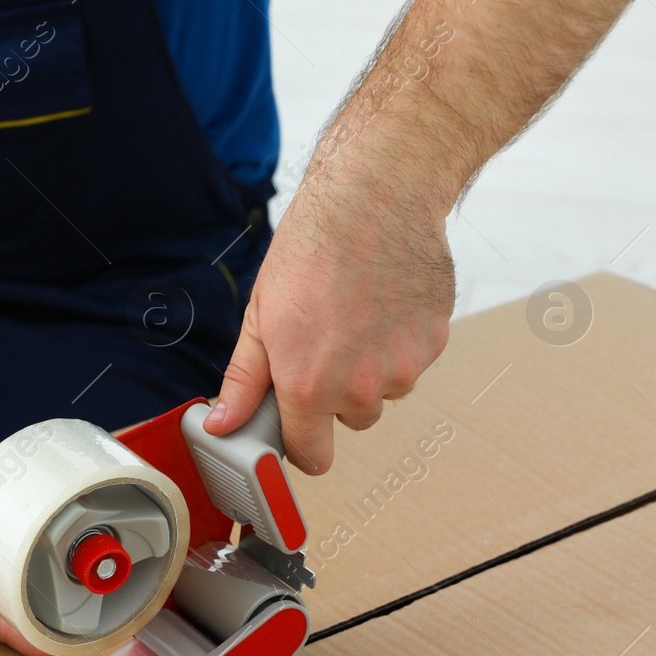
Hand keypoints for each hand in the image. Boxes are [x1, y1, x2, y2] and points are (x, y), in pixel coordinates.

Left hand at [204, 178, 454, 473]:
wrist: (376, 199)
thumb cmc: (313, 249)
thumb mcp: (260, 319)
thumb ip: (243, 382)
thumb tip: (222, 423)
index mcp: (310, 387)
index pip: (313, 456)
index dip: (302, 444)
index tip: (298, 428)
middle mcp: (361, 387)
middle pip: (350, 420)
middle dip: (335, 394)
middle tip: (323, 343)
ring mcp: (403, 368)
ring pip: (383, 390)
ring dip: (370, 369)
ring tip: (353, 317)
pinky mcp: (434, 344)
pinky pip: (411, 362)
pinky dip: (399, 343)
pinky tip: (382, 304)